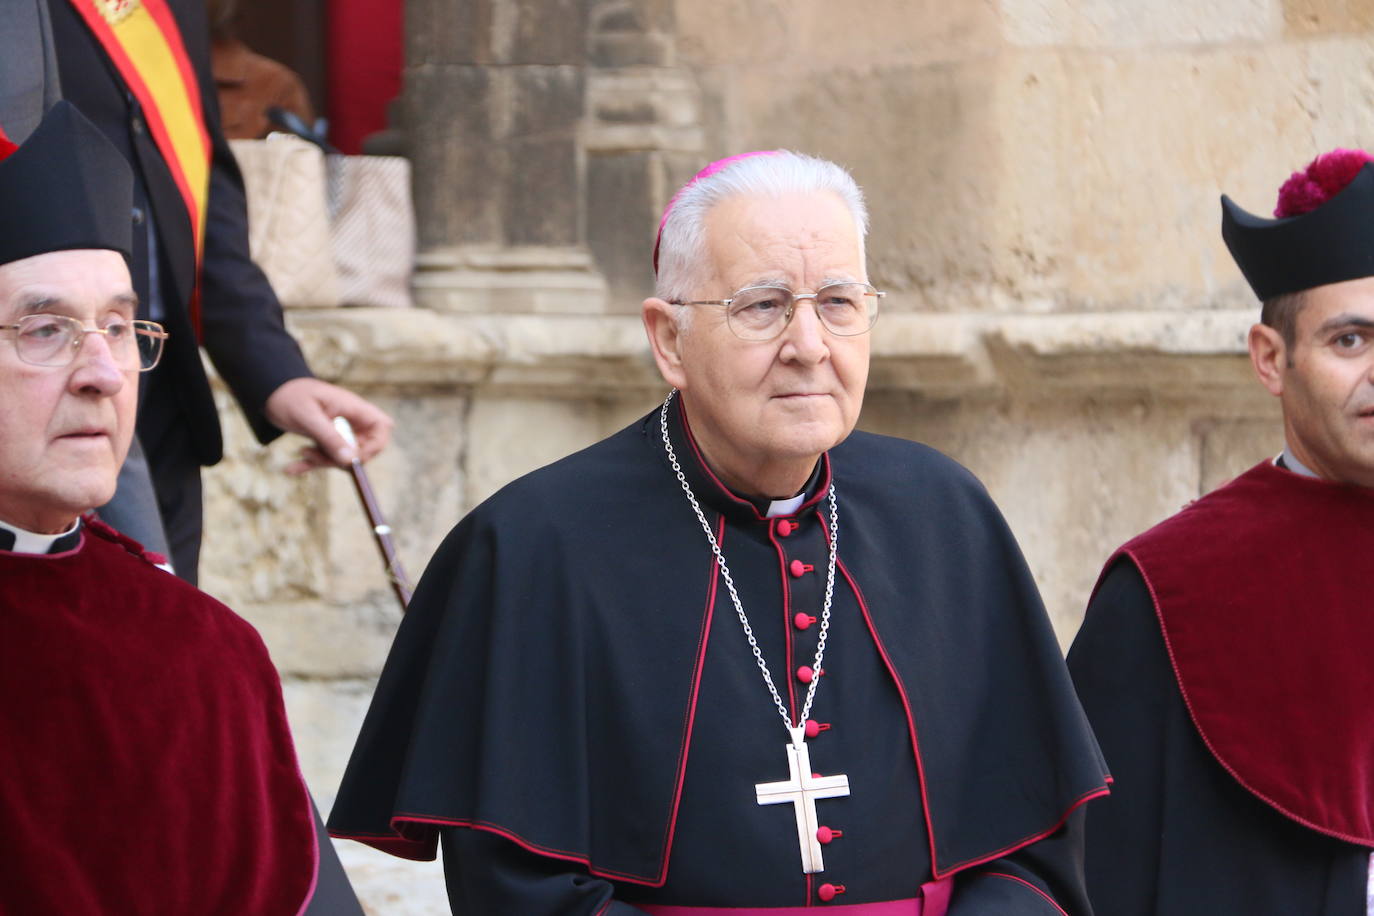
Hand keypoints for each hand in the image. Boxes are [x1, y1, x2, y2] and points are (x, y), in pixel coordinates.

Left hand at [263, 377, 392, 473]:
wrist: (271, 391)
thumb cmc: (290, 396)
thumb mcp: (308, 417)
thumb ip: (330, 437)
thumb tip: (350, 460)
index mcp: (353, 408)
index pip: (382, 427)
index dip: (376, 446)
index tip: (354, 458)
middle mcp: (351, 419)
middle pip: (364, 447)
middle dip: (343, 459)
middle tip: (318, 456)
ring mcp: (340, 430)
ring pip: (345, 456)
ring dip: (324, 461)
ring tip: (302, 453)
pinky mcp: (327, 438)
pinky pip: (327, 457)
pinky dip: (312, 464)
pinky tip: (293, 468)